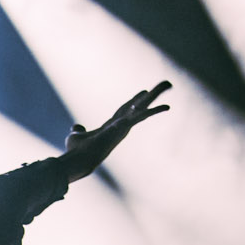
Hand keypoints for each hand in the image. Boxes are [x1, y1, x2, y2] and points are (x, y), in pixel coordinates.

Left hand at [56, 81, 170, 182]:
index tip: (144, 91)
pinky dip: (147, 109)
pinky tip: (158, 101)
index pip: (126, 110)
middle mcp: (121, 126)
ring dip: (155, 96)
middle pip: (140, 107)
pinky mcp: (121, 127)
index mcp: (113, 126)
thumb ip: (79, 131)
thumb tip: (76, 128)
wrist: (79, 161)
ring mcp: (123, 127)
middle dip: (153, 95)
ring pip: (143, 109)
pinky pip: (136, 115)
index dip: (135, 101)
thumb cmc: (77, 152)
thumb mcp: (77, 136)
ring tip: (167, 85)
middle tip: (167, 84)